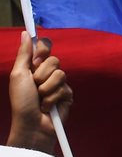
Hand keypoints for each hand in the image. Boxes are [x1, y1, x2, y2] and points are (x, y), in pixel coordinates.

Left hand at [7, 31, 72, 153]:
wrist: (31, 124)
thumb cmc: (21, 101)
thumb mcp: (18, 75)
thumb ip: (24, 54)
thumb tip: (25, 32)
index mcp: (35, 66)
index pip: (45, 47)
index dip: (43, 50)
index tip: (35, 60)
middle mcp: (48, 73)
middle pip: (54, 60)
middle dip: (41, 74)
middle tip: (34, 85)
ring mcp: (59, 83)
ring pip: (60, 74)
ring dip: (46, 88)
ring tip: (40, 99)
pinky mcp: (68, 94)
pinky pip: (64, 88)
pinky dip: (53, 98)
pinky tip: (48, 106)